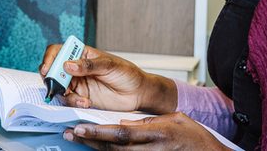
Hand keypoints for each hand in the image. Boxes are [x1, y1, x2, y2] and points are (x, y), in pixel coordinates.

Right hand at [38, 44, 175, 113]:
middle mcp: (76, 69)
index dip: (50, 59)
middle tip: (58, 88)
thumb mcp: (109, 65)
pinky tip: (85, 103)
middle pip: (53, 72)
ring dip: (65, 95)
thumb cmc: (128, 74)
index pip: (58, 51)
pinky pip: (68, 101)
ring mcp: (78, 85)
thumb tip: (67, 64)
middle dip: (52, 80)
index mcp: (81, 55)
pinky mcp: (81, 99)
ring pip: (58, 89)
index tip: (48, 69)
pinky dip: (73, 103)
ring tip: (82, 100)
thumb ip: (88, 65)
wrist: (139, 93)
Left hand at [62, 113, 228, 149]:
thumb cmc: (196, 139)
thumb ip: (148, 120)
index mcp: (156, 134)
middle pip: (113, 148)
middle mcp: (150, 150)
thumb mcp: (176, 119)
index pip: (121, 134)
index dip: (98, 132)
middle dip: (89, 140)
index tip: (81, 127)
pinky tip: (97, 149)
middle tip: (70, 133)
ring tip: (77, 139)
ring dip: (95, 148)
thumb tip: (124, 122)